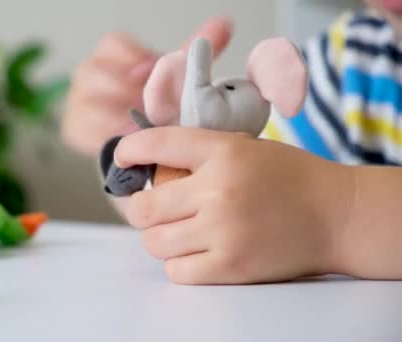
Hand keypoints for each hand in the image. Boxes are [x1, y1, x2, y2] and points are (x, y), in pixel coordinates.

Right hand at [61, 16, 232, 156]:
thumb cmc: (154, 106)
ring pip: (87, 101)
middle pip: (94, 71)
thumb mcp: (173, 79)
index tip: (150, 72)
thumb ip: (191, 54)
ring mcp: (78, 101)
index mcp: (112, 56)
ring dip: (114, 114)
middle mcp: (90, 75)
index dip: (131, 57)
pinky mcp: (74, 128)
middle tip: (145, 104)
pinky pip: (82, 128)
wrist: (136, 143)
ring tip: (139, 126)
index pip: (111, 45)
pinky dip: (104, 133)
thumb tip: (224, 24)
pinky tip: (126, 139)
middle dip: (122, 89)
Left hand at [115, 127, 353, 284]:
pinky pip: (177, 271)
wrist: (337, 215)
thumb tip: (148, 168)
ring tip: (177, 231)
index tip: (122, 157)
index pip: (158, 143)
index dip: (129, 150)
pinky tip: (193, 252)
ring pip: (154, 242)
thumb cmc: (288, 178)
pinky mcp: (232, 266)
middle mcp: (219, 190)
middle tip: (150, 208)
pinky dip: (177, 263)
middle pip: (143, 207)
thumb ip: (199, 155)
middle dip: (139, 208)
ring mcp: (224, 231)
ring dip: (158, 237)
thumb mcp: (244, 148)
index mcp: (223, 151)